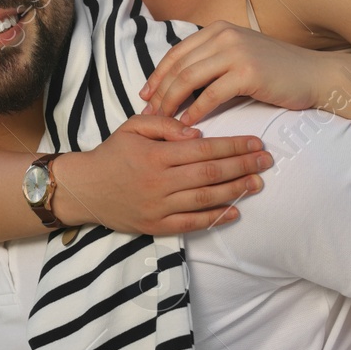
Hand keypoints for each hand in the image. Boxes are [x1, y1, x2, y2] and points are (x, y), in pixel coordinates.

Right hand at [51, 114, 269, 235]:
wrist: (84, 189)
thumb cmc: (111, 154)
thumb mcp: (132, 127)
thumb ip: (165, 125)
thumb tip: (197, 133)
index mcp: (155, 155)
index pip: (203, 149)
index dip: (233, 146)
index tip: (255, 142)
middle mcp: (159, 182)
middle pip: (210, 173)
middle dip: (242, 166)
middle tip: (267, 161)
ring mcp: (158, 206)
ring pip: (204, 199)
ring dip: (235, 191)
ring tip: (257, 183)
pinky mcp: (155, 225)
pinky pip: (190, 223)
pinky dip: (214, 218)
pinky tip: (235, 211)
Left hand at [139, 21, 332, 125]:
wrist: (315, 75)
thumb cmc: (276, 71)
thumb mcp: (239, 55)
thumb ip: (212, 60)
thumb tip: (179, 81)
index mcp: (218, 29)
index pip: (176, 53)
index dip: (157, 75)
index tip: (145, 95)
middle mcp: (224, 36)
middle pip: (179, 66)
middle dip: (160, 92)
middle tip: (148, 113)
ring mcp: (236, 52)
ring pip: (189, 79)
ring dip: (171, 102)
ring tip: (162, 121)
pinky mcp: (247, 72)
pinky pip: (210, 95)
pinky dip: (195, 111)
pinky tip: (187, 124)